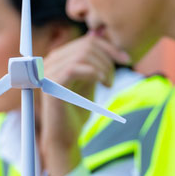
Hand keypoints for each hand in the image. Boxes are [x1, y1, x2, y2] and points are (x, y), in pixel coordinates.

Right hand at [40, 34, 130, 175]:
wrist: (65, 137)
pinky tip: (102, 82)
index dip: (109, 48)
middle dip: (108, 59)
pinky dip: (93, 72)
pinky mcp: (51, 85)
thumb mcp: (88, 81)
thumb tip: (100, 37)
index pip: (86, 42)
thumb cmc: (77, 110)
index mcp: (57, 59)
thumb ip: (92, 62)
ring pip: (83, 55)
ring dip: (103, 67)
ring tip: (108, 84)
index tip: (126, 60)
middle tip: (112, 79)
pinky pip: (75, 68)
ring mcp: (48, 73)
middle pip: (86, 45)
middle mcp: (49, 62)